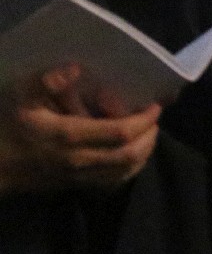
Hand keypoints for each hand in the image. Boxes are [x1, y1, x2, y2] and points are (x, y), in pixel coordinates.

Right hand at [0, 64, 160, 193]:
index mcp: (69, 136)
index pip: (121, 133)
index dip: (144, 119)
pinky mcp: (72, 185)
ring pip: (123, 172)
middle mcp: (78, 161)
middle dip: (149, 136)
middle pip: (129, 155)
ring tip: (148, 132)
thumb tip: (76, 68)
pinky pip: (110, 183)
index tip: (154, 105)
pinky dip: (129, 169)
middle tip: (154, 118)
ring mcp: (76, 177)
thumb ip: (47, 81)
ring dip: (143, 152)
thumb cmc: (4, 125)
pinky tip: (130, 153)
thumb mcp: (19, 95)